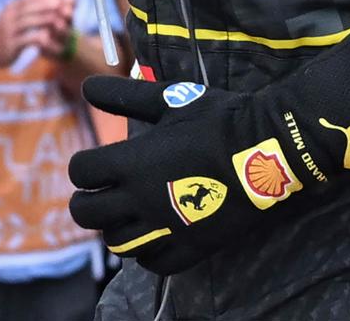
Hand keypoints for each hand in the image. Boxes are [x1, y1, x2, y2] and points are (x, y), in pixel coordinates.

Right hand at [0, 0, 77, 69]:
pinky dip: (39, 38)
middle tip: (61, 5)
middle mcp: (9, 17)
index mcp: (11, 8)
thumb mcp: (13, 14)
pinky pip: (26, 40)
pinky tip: (49, 38)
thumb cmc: (6, 30)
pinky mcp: (10, 45)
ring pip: (28, 22)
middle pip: (29, 8)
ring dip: (45, 21)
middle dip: (46, 6)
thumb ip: (25, 1)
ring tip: (60, 22)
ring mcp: (8, 30)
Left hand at [68, 29, 349, 273]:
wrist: (267, 148)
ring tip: (130, 212)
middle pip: (86, 213)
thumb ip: (125, 95)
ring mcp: (164, 229)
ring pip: (116, 242)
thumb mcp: (170, 100)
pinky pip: (152, 263)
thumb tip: (87, 86)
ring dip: (116, 226)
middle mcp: (140, 199)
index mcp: (132, 162)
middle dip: (88, 200)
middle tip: (103, 191)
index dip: (84, 166)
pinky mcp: (190, 248)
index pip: (81, 172)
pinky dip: (147, 252)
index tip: (97, 162)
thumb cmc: (218, 119)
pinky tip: (155, 235)